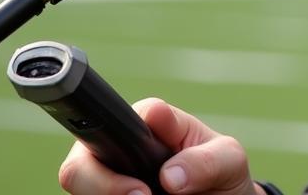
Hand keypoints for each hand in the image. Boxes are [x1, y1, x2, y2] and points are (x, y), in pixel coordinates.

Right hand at [59, 98, 262, 194]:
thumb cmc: (222, 175)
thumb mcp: (229, 161)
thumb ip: (208, 161)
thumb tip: (170, 175)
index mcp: (149, 126)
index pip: (118, 120)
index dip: (118, 144)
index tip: (141, 186)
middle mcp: (118, 153)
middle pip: (78, 165)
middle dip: (101, 187)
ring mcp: (109, 182)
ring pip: (82, 193)